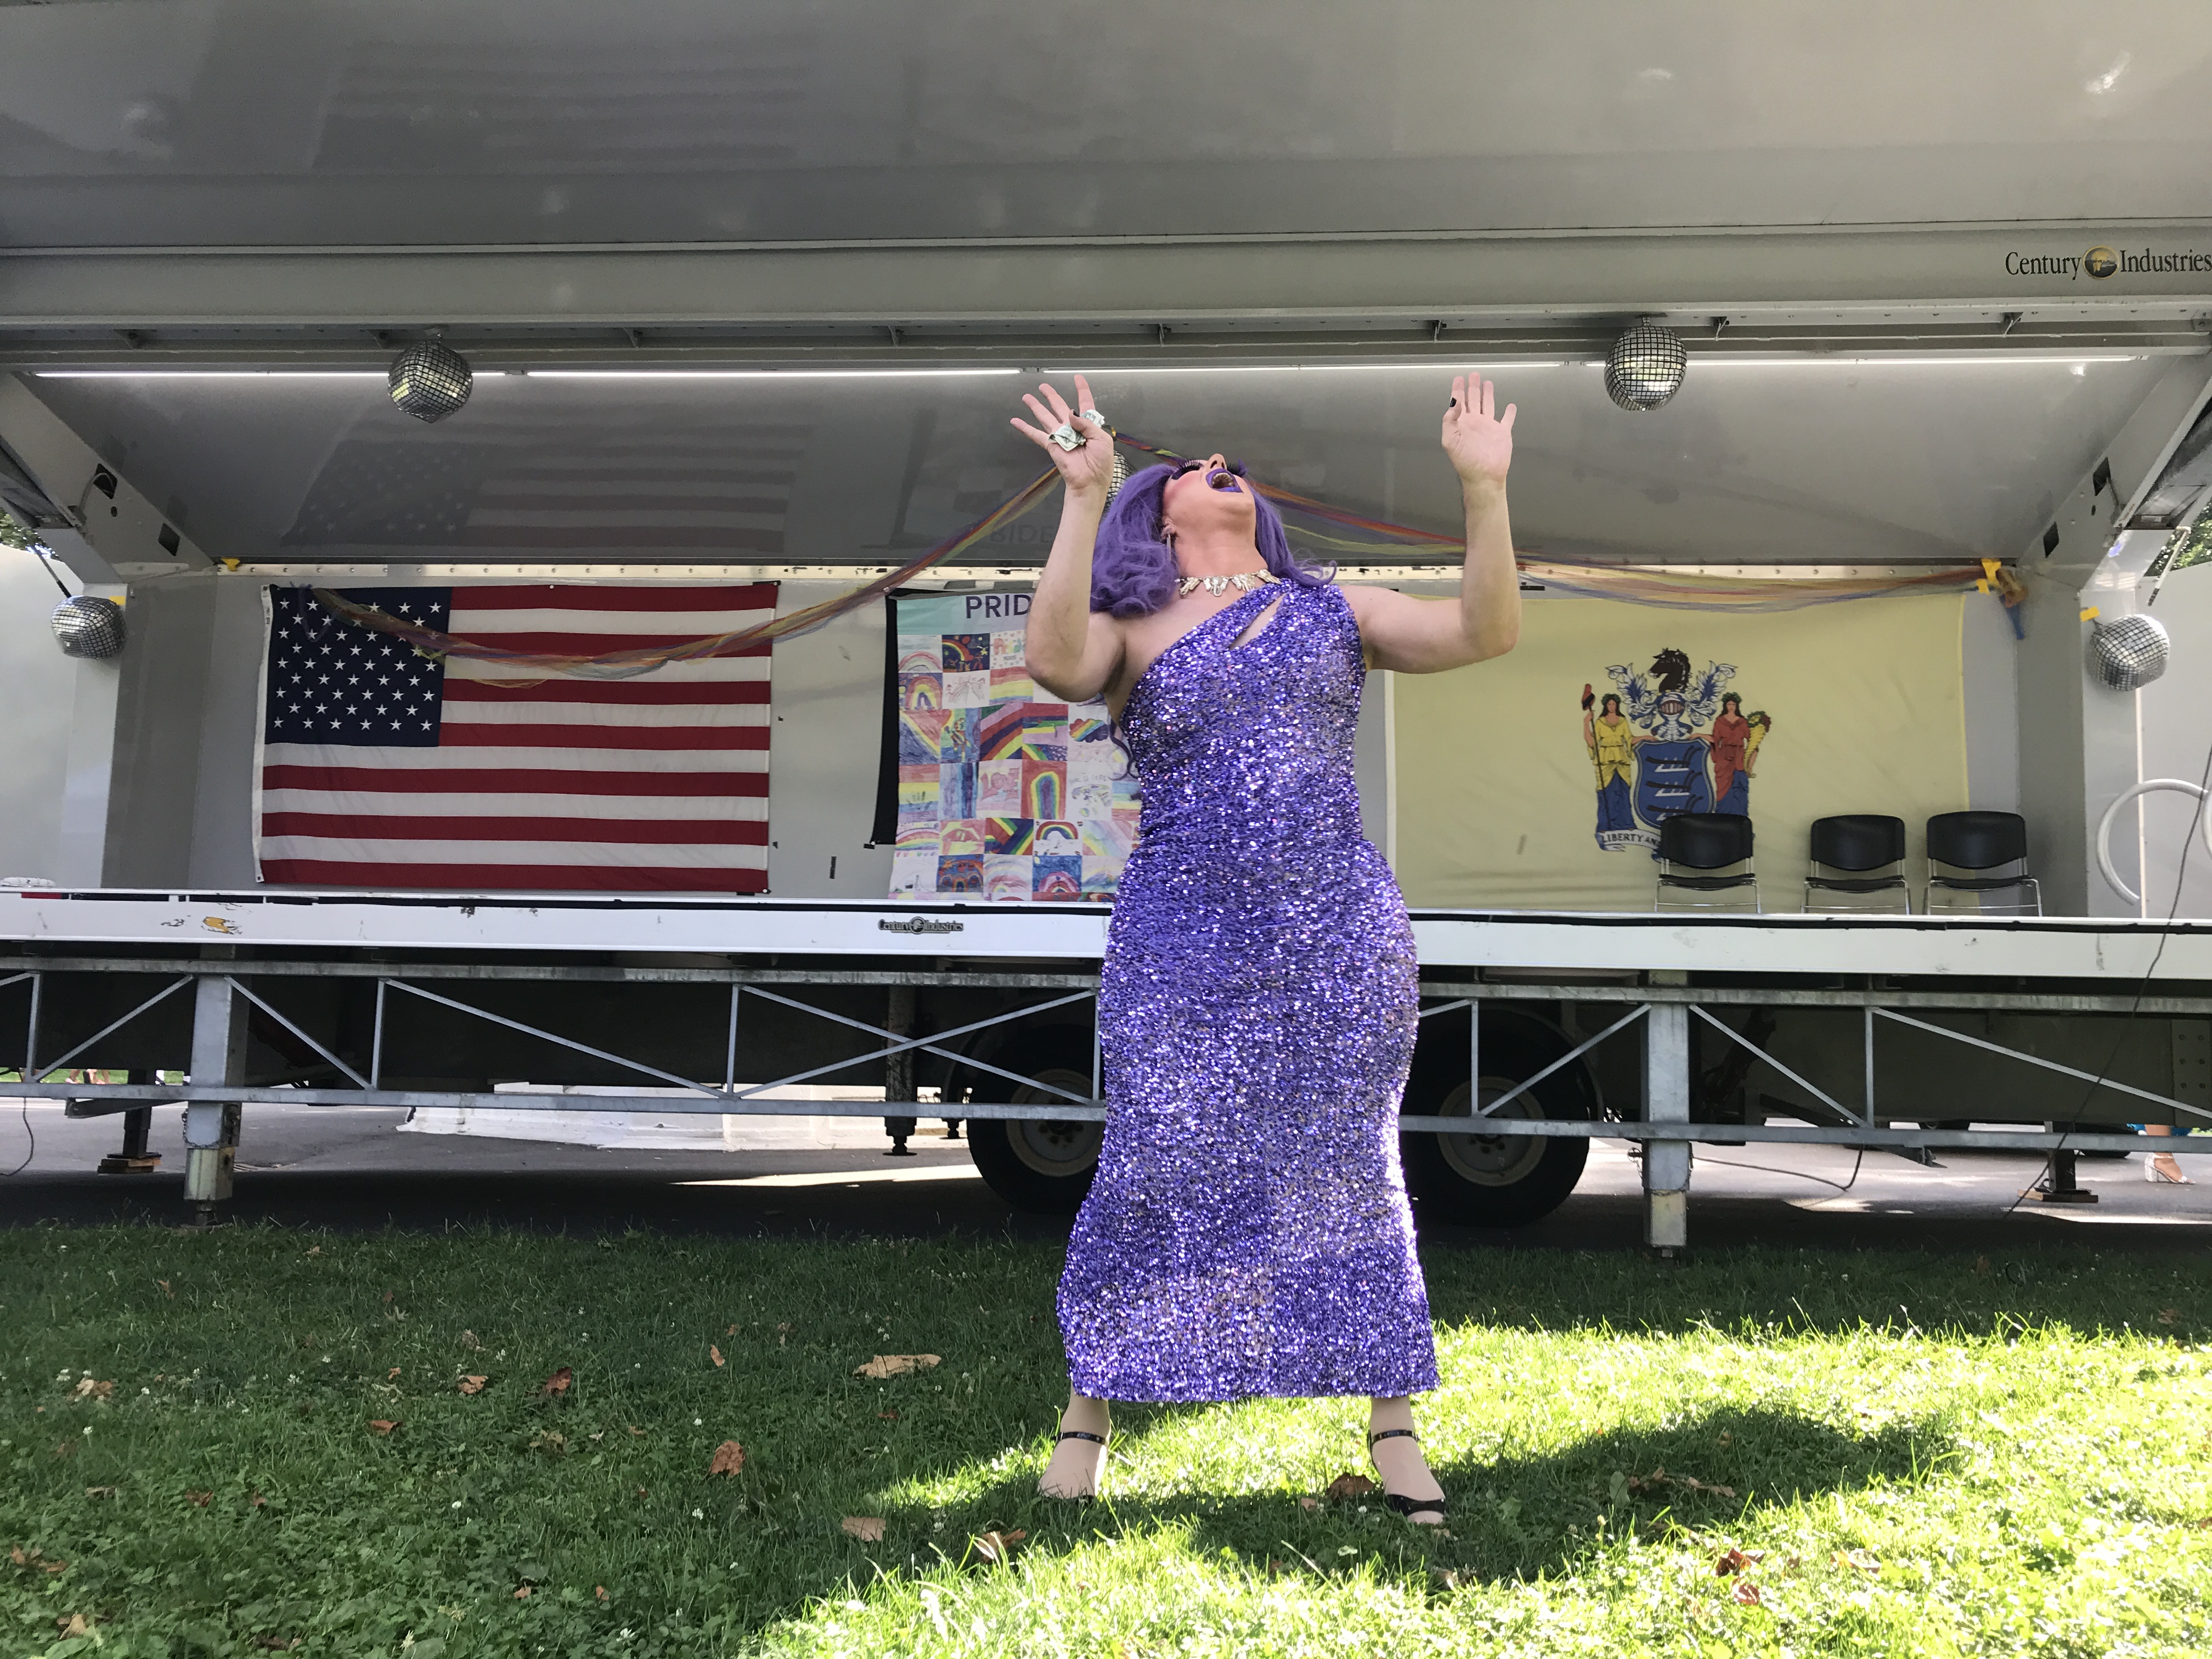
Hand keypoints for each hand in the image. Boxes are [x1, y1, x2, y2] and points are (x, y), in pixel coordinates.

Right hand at [1011, 375, 1115, 499]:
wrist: (1090, 482)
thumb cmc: (1101, 463)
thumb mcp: (1102, 439)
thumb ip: (1087, 423)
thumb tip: (1070, 413)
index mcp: (1089, 425)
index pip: (1085, 403)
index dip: (1082, 390)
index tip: (1077, 378)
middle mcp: (1073, 428)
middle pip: (1060, 406)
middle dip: (1051, 396)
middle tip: (1043, 386)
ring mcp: (1061, 436)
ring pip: (1046, 417)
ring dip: (1036, 407)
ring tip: (1026, 397)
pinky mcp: (1052, 445)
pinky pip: (1037, 435)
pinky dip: (1025, 428)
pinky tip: (1015, 421)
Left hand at [1442, 373, 1514, 488]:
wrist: (1483, 476)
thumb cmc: (1465, 461)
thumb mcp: (1450, 440)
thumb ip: (1449, 420)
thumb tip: (1454, 403)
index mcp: (1462, 423)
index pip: (1459, 402)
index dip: (1458, 390)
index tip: (1458, 379)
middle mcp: (1475, 423)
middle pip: (1474, 400)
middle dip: (1473, 387)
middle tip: (1473, 375)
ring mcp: (1489, 427)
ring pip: (1489, 405)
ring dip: (1488, 394)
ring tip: (1487, 382)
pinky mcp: (1502, 433)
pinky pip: (1507, 420)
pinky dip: (1509, 413)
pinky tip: (1510, 406)